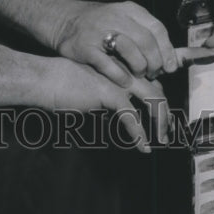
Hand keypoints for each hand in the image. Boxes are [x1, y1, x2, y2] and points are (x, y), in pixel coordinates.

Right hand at [42, 57, 169, 152]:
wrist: (45, 78)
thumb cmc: (63, 84)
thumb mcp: (93, 89)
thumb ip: (109, 96)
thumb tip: (124, 114)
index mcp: (121, 68)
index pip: (151, 83)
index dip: (160, 102)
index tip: (164, 119)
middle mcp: (124, 71)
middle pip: (157, 90)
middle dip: (166, 113)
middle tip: (168, 131)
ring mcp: (119, 80)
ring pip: (153, 99)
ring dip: (160, 122)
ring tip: (161, 139)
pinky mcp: (109, 92)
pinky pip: (131, 116)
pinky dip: (139, 133)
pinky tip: (141, 145)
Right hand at [51, 0, 177, 85]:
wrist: (65, 21)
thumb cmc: (101, 25)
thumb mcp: (124, 20)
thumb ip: (146, 34)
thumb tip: (173, 59)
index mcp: (128, 9)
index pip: (157, 28)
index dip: (167, 50)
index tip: (170, 66)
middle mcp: (115, 17)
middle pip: (146, 42)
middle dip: (154, 62)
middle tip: (153, 73)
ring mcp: (99, 31)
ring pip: (131, 52)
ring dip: (139, 69)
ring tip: (138, 75)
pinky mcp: (86, 47)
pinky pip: (110, 66)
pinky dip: (121, 76)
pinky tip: (124, 81)